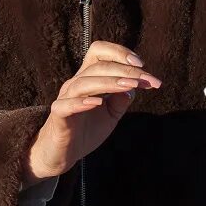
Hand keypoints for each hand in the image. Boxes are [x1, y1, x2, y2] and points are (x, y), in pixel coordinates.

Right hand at [23, 41, 160, 186]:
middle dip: (125, 71)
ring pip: (83, 82)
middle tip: (147, 80)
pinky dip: (81, 102)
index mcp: (89, 78)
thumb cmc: (88, 128)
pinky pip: (65, 105)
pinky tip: (98, 103)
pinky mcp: (58, 116)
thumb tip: (135, 85)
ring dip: (109, 82)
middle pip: (98, 66)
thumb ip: (123, 99)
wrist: (65, 154)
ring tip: (130, 86)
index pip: (99, 51)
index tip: (142, 64)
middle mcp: (76, 83)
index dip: (120, 52)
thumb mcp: (112, 113)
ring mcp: (65, 98)